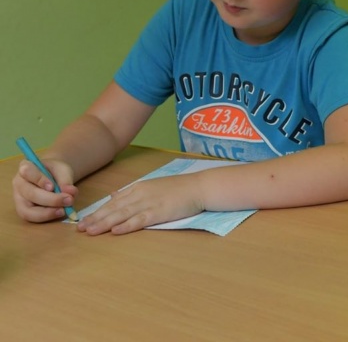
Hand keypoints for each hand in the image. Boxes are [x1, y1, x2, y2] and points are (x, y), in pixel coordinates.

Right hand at [12, 158, 77, 222]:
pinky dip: (46, 216)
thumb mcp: (63, 170)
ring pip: (27, 210)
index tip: (53, 187)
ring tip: (63, 210)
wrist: (54, 178)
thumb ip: (66, 180)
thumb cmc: (55, 172)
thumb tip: (70, 193)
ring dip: (47, 212)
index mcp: (25, 167)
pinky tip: (58, 213)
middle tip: (69, 200)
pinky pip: (32, 218)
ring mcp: (19, 199)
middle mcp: (19, 183)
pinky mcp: (23, 210)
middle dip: (51, 200)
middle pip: (30, 193)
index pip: (28, 172)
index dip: (40, 180)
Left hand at [77, 174, 203, 235]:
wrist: (198, 187)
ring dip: (104, 223)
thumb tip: (114, 196)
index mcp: (138, 188)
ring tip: (90, 231)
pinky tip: (115, 231)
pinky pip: (139, 220)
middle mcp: (140, 194)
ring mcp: (149, 203)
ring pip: (122, 214)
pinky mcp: (159, 212)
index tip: (84, 219)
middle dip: (95, 218)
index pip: (114, 201)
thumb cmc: (177, 189)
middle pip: (114, 208)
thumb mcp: (152, 186)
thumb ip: (132, 192)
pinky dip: (126, 226)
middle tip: (79, 228)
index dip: (98, 211)